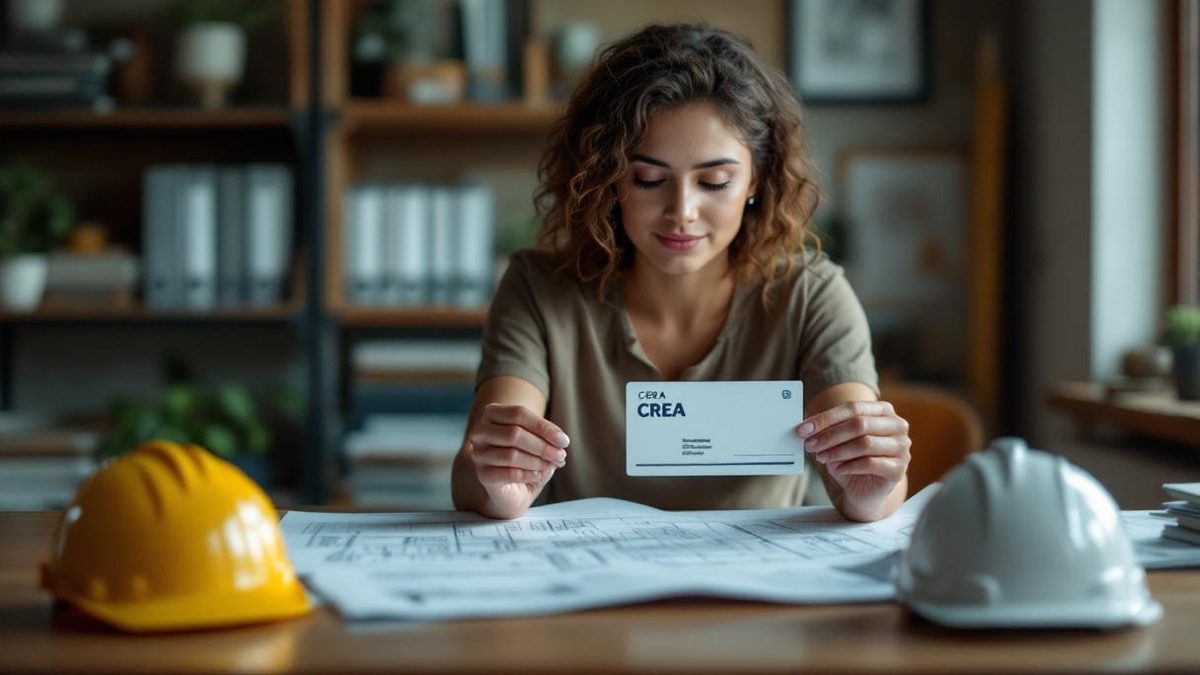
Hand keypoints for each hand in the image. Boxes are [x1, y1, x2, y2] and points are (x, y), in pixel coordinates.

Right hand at [467, 403, 569, 516]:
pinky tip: (539, 476)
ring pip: (512, 455)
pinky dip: (529, 475)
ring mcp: (479, 454)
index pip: (519, 414)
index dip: (544, 427)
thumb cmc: (524, 460)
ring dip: (538, 461)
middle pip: (514, 433)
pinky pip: (509, 474)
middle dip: (543, 446)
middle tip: (561, 456)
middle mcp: (480, 431)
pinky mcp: (483, 475)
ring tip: (551, 466)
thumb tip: (559, 442)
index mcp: (492, 413)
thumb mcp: (537, 443)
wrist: (512, 490)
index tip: (564, 441)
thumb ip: (546, 438)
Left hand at [797, 400, 909, 518]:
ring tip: (821, 457)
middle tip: (810, 445)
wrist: (863, 491)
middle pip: (860, 424)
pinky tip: (837, 469)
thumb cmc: (851, 460)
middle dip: (830, 435)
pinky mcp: (898, 469)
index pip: (853, 408)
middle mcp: (897, 426)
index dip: (826, 418)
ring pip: (865, 443)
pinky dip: (849, 465)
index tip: (803, 429)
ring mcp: (901, 448)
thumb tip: (806, 427)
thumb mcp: (838, 441)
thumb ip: (827, 430)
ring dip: (837, 451)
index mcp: (883, 411)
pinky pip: (871, 463)